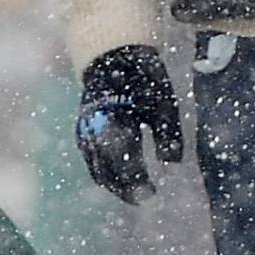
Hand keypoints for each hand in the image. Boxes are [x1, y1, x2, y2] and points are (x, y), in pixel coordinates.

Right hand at [74, 43, 181, 204]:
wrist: (111, 55)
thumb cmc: (143, 79)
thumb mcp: (162, 102)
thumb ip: (168, 134)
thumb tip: (172, 165)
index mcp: (114, 120)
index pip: (123, 160)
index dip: (136, 181)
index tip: (151, 195)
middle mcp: (94, 130)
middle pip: (107, 171)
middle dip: (125, 188)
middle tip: (145, 198)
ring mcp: (84, 132)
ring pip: (97, 169)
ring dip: (115, 184)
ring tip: (135, 194)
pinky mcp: (82, 133)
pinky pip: (92, 162)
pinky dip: (106, 174)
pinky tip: (120, 181)